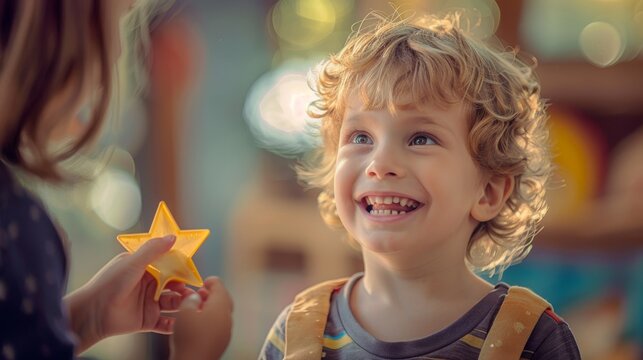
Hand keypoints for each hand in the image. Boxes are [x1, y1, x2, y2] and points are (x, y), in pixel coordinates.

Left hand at [65, 235, 195, 352]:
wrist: (93, 313)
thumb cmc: (110, 283)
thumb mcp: (133, 262)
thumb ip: (153, 250)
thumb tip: (173, 237)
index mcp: (144, 268)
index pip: (168, 265)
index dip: (180, 267)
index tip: (191, 268)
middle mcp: (149, 285)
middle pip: (173, 285)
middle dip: (184, 287)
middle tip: (193, 291)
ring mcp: (149, 303)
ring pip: (173, 302)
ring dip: (182, 304)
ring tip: (189, 305)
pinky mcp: (148, 320)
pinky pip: (165, 323)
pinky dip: (174, 324)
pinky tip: (180, 323)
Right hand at [170, 276, 232, 359]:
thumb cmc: (189, 337)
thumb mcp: (184, 312)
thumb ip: (191, 299)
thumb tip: (196, 297)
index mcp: (220, 307)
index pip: (220, 288)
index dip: (212, 282)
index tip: (206, 280)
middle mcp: (227, 318)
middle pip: (224, 300)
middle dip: (213, 294)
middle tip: (201, 292)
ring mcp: (226, 331)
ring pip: (222, 313)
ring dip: (212, 307)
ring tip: (197, 307)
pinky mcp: (222, 341)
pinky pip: (220, 324)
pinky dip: (212, 318)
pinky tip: (199, 322)